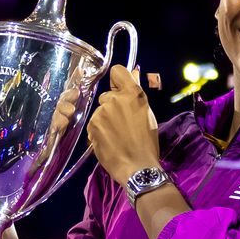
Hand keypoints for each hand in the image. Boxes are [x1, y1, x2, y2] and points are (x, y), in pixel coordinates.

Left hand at [86, 65, 159, 184]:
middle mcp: (114, 100)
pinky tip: (108, 142)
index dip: (118, 80)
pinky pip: (93, 124)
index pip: (117, 71)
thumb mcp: (147, 114)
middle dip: (112, 106)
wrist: (137, 167)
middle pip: (107, 95)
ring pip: (100, 111)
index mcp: (132, 94)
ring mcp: (101, 113)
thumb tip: (134, 73)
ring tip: (116, 136)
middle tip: (122, 123)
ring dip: (105, 120)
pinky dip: (99, 131)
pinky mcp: (92, 126)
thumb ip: (136, 94)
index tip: (119, 90)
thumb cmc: (147, 142)